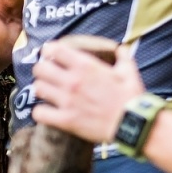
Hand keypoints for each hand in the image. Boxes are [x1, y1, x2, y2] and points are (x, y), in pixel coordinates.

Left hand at [32, 42, 146, 142]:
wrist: (133, 123)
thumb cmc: (132, 97)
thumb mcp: (129, 71)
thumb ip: (122, 56)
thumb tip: (120, 48)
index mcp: (86, 66)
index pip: (54, 50)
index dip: (49, 50)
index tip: (51, 54)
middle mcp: (73, 81)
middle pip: (40, 68)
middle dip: (43, 69)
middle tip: (49, 74)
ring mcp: (67, 101)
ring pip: (38, 88)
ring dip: (43, 88)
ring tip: (49, 92)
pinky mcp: (65, 120)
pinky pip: (39, 113)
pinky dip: (41, 112)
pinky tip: (49, 111)